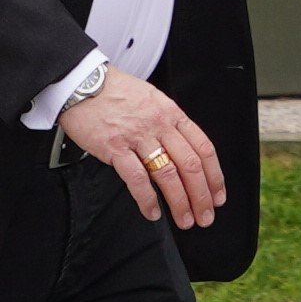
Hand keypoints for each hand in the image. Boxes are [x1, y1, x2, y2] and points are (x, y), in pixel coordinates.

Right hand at [61, 71, 226, 230]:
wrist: (83, 82)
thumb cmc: (115, 91)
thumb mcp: (152, 99)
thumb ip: (168, 124)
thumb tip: (183, 151)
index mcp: (171, 113)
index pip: (203, 148)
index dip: (214, 176)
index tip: (217, 195)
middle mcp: (159, 125)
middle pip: (190, 165)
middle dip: (202, 196)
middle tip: (205, 216)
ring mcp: (137, 136)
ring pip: (168, 174)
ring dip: (180, 202)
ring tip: (185, 219)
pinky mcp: (115, 147)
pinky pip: (137, 178)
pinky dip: (147, 199)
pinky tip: (152, 211)